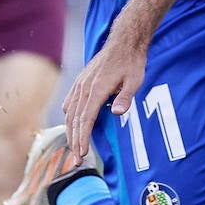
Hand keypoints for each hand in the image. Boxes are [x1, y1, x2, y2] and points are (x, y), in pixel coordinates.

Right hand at [62, 26, 149, 162]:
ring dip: (70, 132)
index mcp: (97, 88)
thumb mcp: (135, 79)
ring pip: (69, 113)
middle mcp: (84, 87)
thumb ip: (126, 97)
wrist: (124, 42)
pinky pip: (69, 103)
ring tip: (74, 148)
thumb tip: (117, 113)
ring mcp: (80, 84)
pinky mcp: (80, 82)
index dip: (82, 138)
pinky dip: (69, 117)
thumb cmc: (132, 62)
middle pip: (74, 119)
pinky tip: (72, 125)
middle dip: (74, 142)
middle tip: (76, 161)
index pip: (85, 119)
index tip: (81, 154)